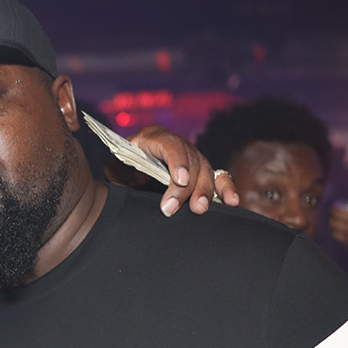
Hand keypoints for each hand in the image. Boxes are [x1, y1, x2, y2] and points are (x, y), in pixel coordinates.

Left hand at [111, 125, 239, 214]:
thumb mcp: (115, 168)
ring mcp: (192, 158)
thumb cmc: (121, 169)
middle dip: (186, 187)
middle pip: (190, 161)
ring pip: (206, 171)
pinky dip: (226, 189)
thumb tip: (132, 178)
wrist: (128, 172)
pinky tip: (232, 202)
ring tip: (199, 209)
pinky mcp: (201, 172)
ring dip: (205, 191)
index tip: (180, 181)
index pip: (170, 145)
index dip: (178, 162)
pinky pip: (218, 178)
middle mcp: (177, 144)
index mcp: (153, 137)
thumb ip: (120, 171)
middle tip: (172, 209)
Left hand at [329, 206, 347, 264]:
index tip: (334, 207)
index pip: (338, 214)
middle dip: (332, 219)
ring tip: (340, 226)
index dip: (334, 210)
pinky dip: (343, 239)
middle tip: (336, 216)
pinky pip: (344, 243)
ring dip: (335, 229)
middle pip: (333, 224)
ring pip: (335, 235)